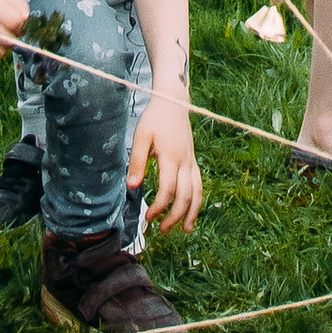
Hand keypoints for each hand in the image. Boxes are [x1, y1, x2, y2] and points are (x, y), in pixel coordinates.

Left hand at [128, 89, 202, 232]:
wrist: (173, 101)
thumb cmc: (154, 118)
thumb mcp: (141, 136)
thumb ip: (137, 161)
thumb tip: (132, 187)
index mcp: (170, 156)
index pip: (168, 189)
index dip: (159, 206)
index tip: (149, 217)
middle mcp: (184, 161)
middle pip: (185, 196)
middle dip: (175, 216)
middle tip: (162, 229)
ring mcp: (191, 161)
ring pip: (198, 192)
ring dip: (192, 213)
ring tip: (186, 230)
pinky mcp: (193, 160)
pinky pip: (199, 184)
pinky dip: (198, 200)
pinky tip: (192, 211)